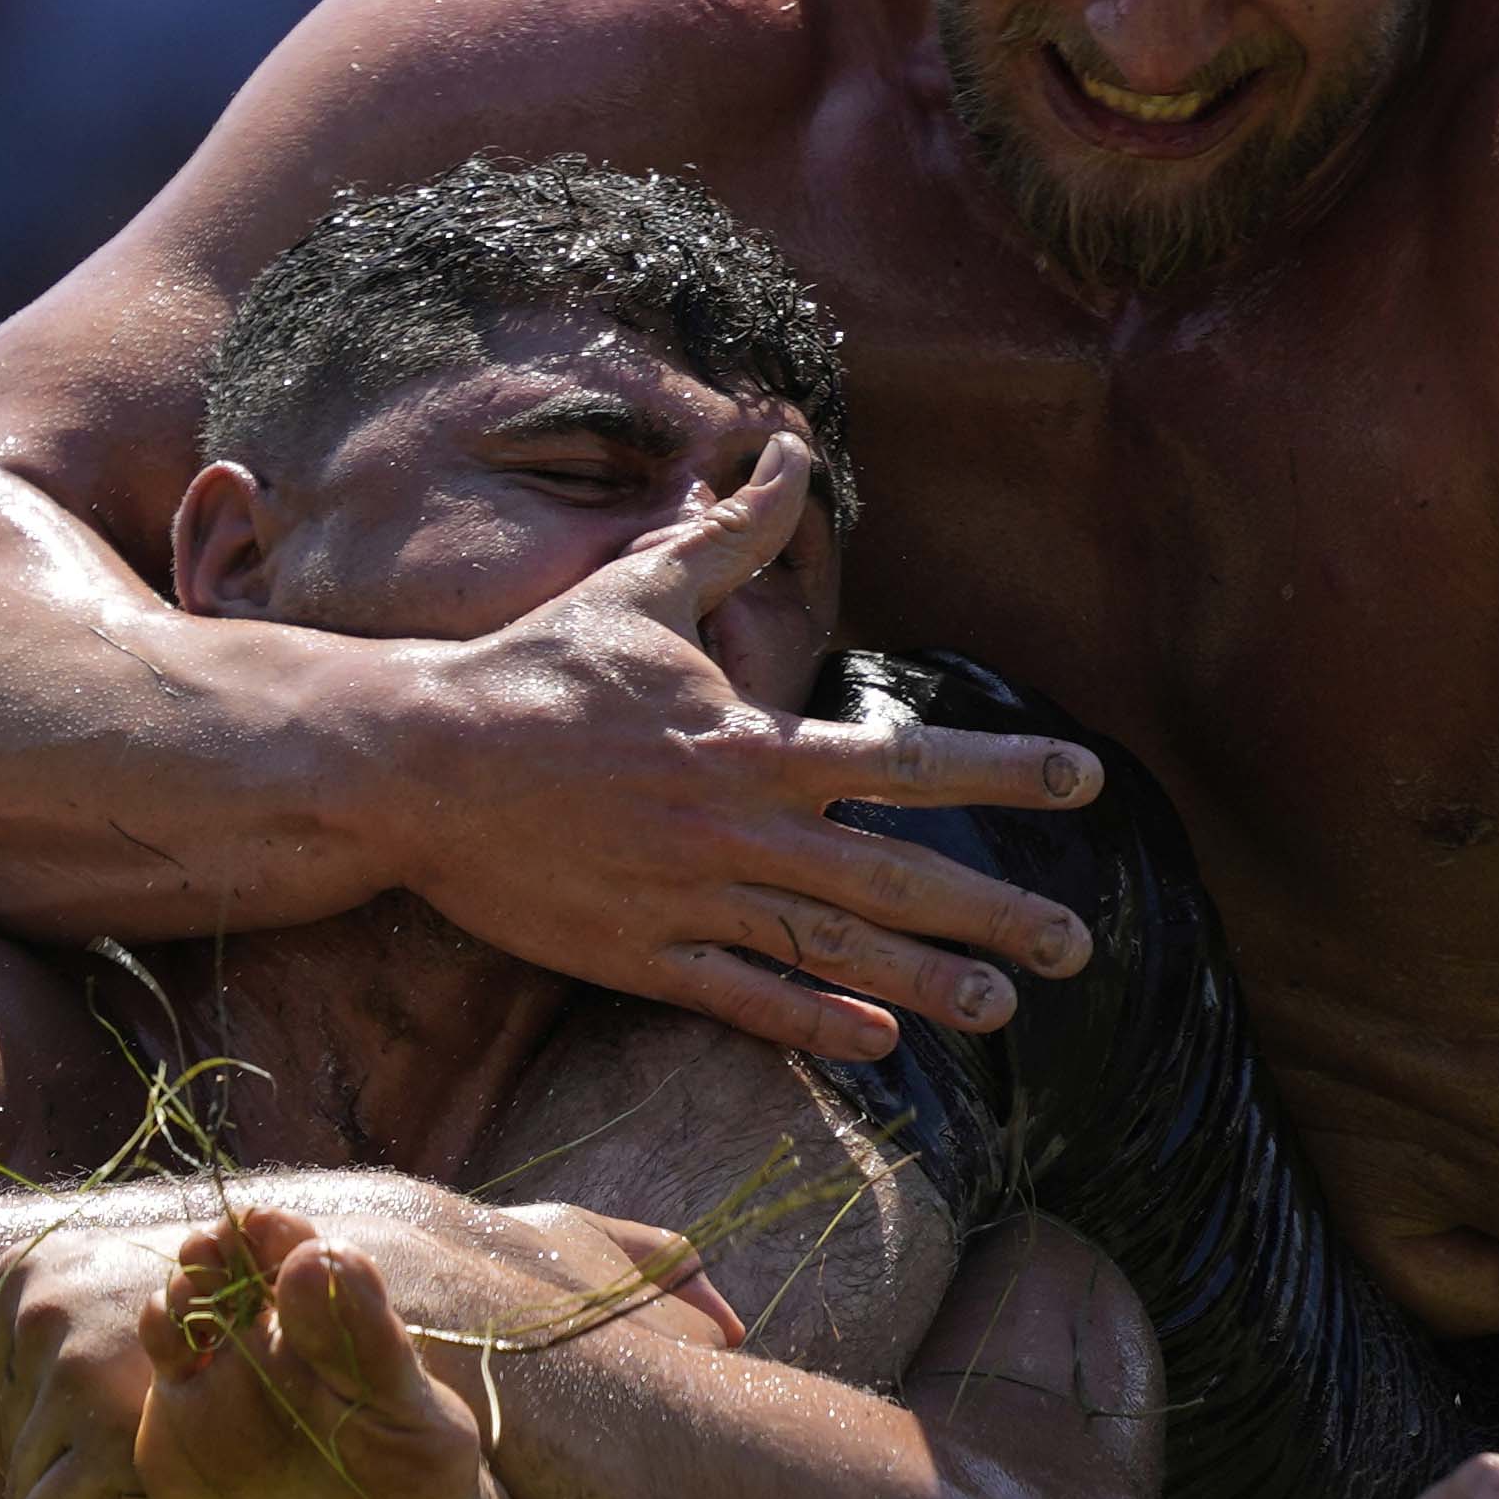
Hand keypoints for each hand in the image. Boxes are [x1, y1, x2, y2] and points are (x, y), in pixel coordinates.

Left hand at [0, 1221, 196, 1498]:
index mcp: (30, 1266)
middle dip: (42, 1478)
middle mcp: (39, 1306)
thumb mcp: (113, 1308)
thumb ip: (36, 1353)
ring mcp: (71, 1364)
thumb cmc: (213, 1322)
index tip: (62, 1469)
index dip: (22, 1444)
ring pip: (15, 1481)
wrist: (296, 1318)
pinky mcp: (105, 1429)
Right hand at [384, 434, 1106, 1061]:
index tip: (1083, 779)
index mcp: (749, 745)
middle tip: (1079, 946)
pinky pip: (741, 999)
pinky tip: (878, 1049)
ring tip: (1004, 1012)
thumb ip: (731, 533)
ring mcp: (690, 902)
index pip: (905, 760)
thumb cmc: (533, 669)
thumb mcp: (643, 589)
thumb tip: (788, 449)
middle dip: (994, 915)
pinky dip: (812, 1025)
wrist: (415, 763)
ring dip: (924, 986)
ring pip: (830, 950)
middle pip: (891, 879)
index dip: (1002, 770)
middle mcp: (737, 831)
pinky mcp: (637, 956)